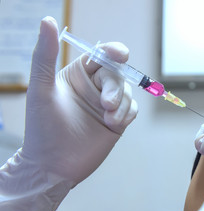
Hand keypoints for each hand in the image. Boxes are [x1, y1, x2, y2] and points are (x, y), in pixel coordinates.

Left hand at [0, 17, 136, 210]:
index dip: (113, 51)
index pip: (100, 56)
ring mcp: (107, 105)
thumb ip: (44, 55)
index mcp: (78, 75)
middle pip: (117, 74)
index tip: (120, 54)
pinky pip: (132, 109)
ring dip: (121, 104)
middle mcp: (94, 87)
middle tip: (105, 104)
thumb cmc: (42, 128)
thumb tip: (47, 21)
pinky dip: (127, 114)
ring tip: (107, 119)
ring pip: (127, 92)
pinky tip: (114, 124)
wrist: (53, 165)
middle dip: (114, 88)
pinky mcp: (117, 121)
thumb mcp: (41, 89)